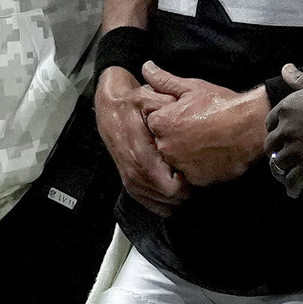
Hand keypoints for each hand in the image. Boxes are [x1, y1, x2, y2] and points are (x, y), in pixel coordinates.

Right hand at [96, 64, 186, 214]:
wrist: (110, 111)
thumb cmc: (131, 105)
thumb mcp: (148, 97)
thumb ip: (166, 104)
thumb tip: (182, 108)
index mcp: (142, 157)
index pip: (172, 187)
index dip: (188, 183)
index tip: (193, 168)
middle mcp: (135, 174)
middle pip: (171, 199)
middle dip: (187, 189)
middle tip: (191, 172)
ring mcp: (132, 182)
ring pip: (164, 206)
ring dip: (178, 196)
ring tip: (182, 177)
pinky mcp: (131, 186)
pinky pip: (154, 206)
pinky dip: (167, 201)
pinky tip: (172, 185)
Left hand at [136, 66, 265, 186]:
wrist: (251, 127)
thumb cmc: (221, 104)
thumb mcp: (191, 87)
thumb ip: (164, 80)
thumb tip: (146, 67)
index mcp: (161, 123)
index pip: (154, 123)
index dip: (171, 118)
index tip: (187, 116)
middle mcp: (165, 146)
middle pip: (163, 143)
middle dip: (176, 137)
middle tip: (198, 129)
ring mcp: (180, 165)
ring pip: (176, 160)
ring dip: (185, 154)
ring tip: (205, 142)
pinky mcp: (195, 179)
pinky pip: (190, 174)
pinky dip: (198, 167)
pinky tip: (211, 155)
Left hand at [264, 65, 302, 197]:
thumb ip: (299, 79)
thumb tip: (285, 68)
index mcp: (285, 109)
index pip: (270, 122)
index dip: (276, 129)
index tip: (282, 133)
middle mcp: (286, 131)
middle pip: (270, 145)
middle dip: (275, 150)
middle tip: (282, 154)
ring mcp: (296, 150)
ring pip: (279, 164)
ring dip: (282, 169)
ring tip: (287, 174)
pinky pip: (293, 181)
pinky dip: (292, 188)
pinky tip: (294, 192)